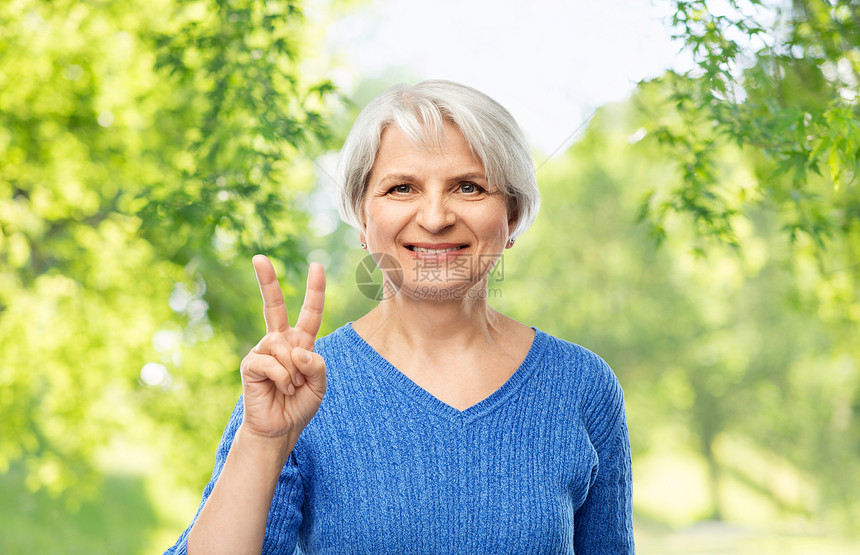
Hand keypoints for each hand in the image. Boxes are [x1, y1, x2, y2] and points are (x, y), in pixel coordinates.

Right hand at [239, 255, 326, 440]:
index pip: (310, 312)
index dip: (315, 290)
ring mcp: (263, 350)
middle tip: (258, 257)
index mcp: (301, 342)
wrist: (279, 428)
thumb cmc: (299, 405)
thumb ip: (316, 365)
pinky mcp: (251, 363)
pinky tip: (281, 389)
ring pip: (283, 345)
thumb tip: (298, 350)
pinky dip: (283, 378)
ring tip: (291, 386)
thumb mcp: (319, 385)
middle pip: (273, 305)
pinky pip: (272, 362)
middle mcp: (280, 341)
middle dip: (266, 280)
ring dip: (294, 370)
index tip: (317, 265)